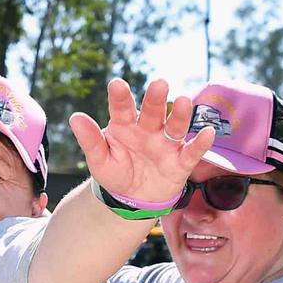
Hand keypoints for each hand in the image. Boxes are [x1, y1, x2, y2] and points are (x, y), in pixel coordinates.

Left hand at [68, 78, 214, 204]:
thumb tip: (75, 117)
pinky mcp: (180, 162)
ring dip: (180, 115)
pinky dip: (200, 143)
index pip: (121, 108)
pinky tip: (207, 133)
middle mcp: (147, 130)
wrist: (131, 199)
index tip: (116, 84)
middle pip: (152, 112)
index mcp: (124, 126)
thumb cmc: (114, 173)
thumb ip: (90, 140)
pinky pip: (192, 152)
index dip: (120, 97)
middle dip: (155, 98)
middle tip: (159, 83)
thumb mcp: (98, 159)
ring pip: (174, 127)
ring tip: (182, 101)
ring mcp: (165, 144)